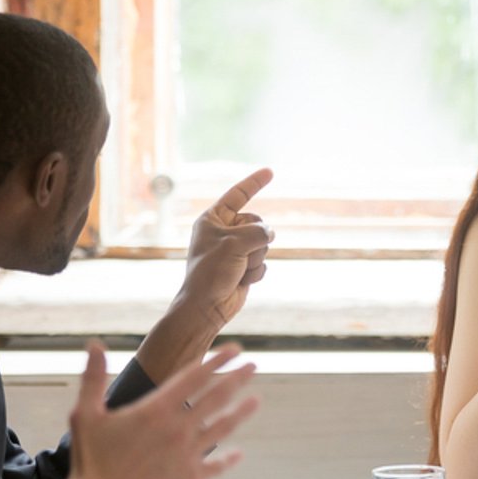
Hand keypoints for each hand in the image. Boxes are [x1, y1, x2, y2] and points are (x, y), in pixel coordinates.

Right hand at [65, 342, 260, 478]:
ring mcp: (187, 455)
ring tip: (256, 401)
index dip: (217, 361)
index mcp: (156, 410)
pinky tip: (238, 454)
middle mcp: (178, 429)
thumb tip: (95, 344)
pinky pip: (215, 466)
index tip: (235, 349)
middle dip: (237, 379)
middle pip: (216, 398)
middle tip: (253, 366)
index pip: (195, 377)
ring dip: (241, 413)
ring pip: (223, 428)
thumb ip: (93, 378)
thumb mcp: (85, 416)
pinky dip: (228, 460)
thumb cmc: (90, 462)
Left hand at [137, 169, 274, 380]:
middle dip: (256, 239)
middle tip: (240, 254)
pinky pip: (263, 262)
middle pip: (257, 223)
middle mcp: (223, 233)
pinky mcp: (243, 266)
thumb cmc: (211, 272)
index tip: (271, 171)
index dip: (254, 183)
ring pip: (263, 244)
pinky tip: (240, 281)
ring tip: (236, 270)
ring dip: (255, 259)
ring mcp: (234, 250)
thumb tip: (270, 233)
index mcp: (212, 220)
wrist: (206, 307)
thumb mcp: (235, 243)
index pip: (237, 195)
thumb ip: (258, 231)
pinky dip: (255, 272)